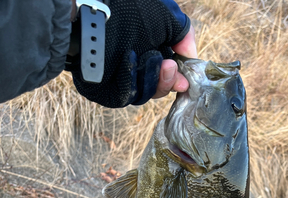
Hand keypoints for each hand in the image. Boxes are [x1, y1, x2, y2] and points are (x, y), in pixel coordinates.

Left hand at [70, 0, 192, 107]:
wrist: (93, 13)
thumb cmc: (128, 8)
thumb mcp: (167, 15)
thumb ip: (184, 34)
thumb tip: (191, 56)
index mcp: (150, 50)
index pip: (169, 74)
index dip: (179, 78)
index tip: (186, 77)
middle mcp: (136, 66)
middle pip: (158, 88)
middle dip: (168, 81)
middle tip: (170, 67)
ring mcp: (121, 79)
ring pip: (144, 94)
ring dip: (152, 79)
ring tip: (150, 58)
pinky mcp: (106, 91)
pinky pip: (126, 96)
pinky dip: (131, 80)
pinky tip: (128, 61)